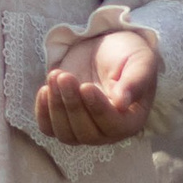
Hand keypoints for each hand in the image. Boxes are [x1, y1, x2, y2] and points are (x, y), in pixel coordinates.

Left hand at [37, 24, 159, 146]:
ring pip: (66, 133)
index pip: (114, 126)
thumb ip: (135, 81)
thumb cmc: (127, 54)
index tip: (86, 86)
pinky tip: (44, 89)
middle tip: (64, 76)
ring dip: (56, 106)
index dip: (98, 109)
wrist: (104, 48)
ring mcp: (84, 128)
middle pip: (87, 133)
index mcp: (131, 120)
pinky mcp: (63, 120)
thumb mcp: (139, 61)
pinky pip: (48, 128)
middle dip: (73, 104)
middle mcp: (108, 131)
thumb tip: (123, 103)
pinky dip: (43, 112)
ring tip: (55, 75)